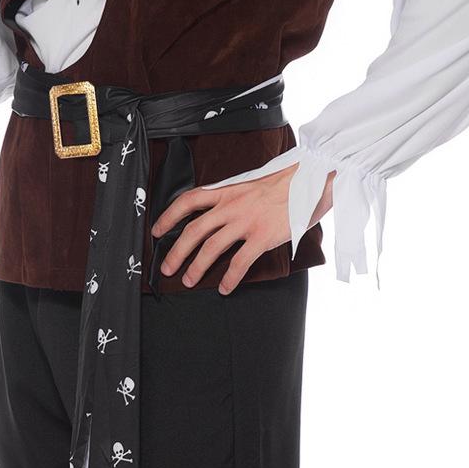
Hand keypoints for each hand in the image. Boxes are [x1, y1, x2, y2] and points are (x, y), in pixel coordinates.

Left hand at [151, 165, 335, 294]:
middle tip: (167, 267)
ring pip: (211, 247)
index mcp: (227, 191)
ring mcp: (246, 221)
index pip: (188, 201)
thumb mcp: (251, 184)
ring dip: (196, 267)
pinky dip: (229, 278)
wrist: (312, 179)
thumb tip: (220, 212)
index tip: (156, 230)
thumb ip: (234, 197)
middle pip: (193, 230)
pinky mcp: (262, 236)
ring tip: (189, 281)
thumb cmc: (284, 183)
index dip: (168, 216)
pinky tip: (225, 288)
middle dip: (176, 251)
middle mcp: (232, 206)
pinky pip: (239, 262)